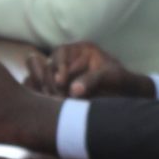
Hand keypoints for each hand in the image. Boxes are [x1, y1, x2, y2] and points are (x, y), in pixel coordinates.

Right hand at [34, 41, 150, 99]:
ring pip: (35, 78)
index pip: (60, 53)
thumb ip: (92, 80)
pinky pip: (36, 91)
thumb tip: (74, 91)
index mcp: (79, 51)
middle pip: (43, 64)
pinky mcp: (52, 91)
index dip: (58, 66)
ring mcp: (56, 76)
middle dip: (48, 81)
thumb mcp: (110, 77)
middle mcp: (65, 61)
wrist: (123, 96)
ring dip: (41, 91)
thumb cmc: (118, 80)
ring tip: (53, 103)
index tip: (61, 81)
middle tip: (57, 97)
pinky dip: (38, 98)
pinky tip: (46, 108)